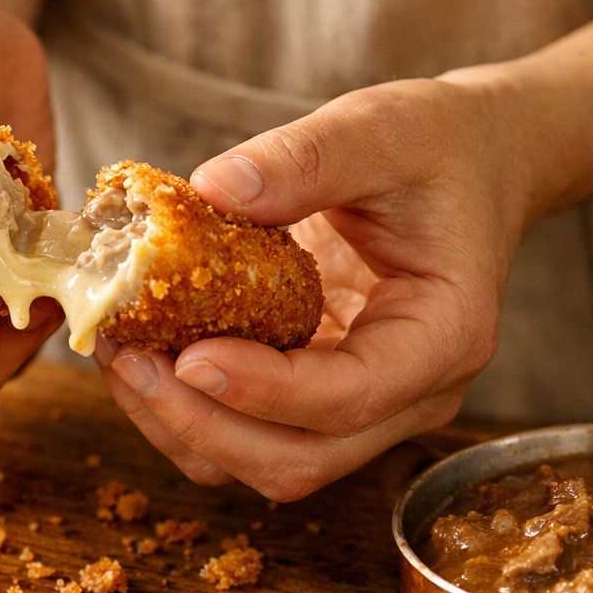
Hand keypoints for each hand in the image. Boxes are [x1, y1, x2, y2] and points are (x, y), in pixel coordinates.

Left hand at [95, 76, 538, 500]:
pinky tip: (142, 353)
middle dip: (203, 424)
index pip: (350, 397)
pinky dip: (187, 410)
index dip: (263, 392)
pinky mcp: (317, 399)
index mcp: (443, 336)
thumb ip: (305, 158)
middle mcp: (409, 395)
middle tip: (130, 359)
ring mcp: (364, 408)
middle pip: (299, 460)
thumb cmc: (436, 147)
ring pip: (263, 463)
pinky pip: (246, 434)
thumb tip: (210, 190)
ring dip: (182, 426)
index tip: (188, 357)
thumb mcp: (383, 128)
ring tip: (121, 354)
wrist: (471, 165)